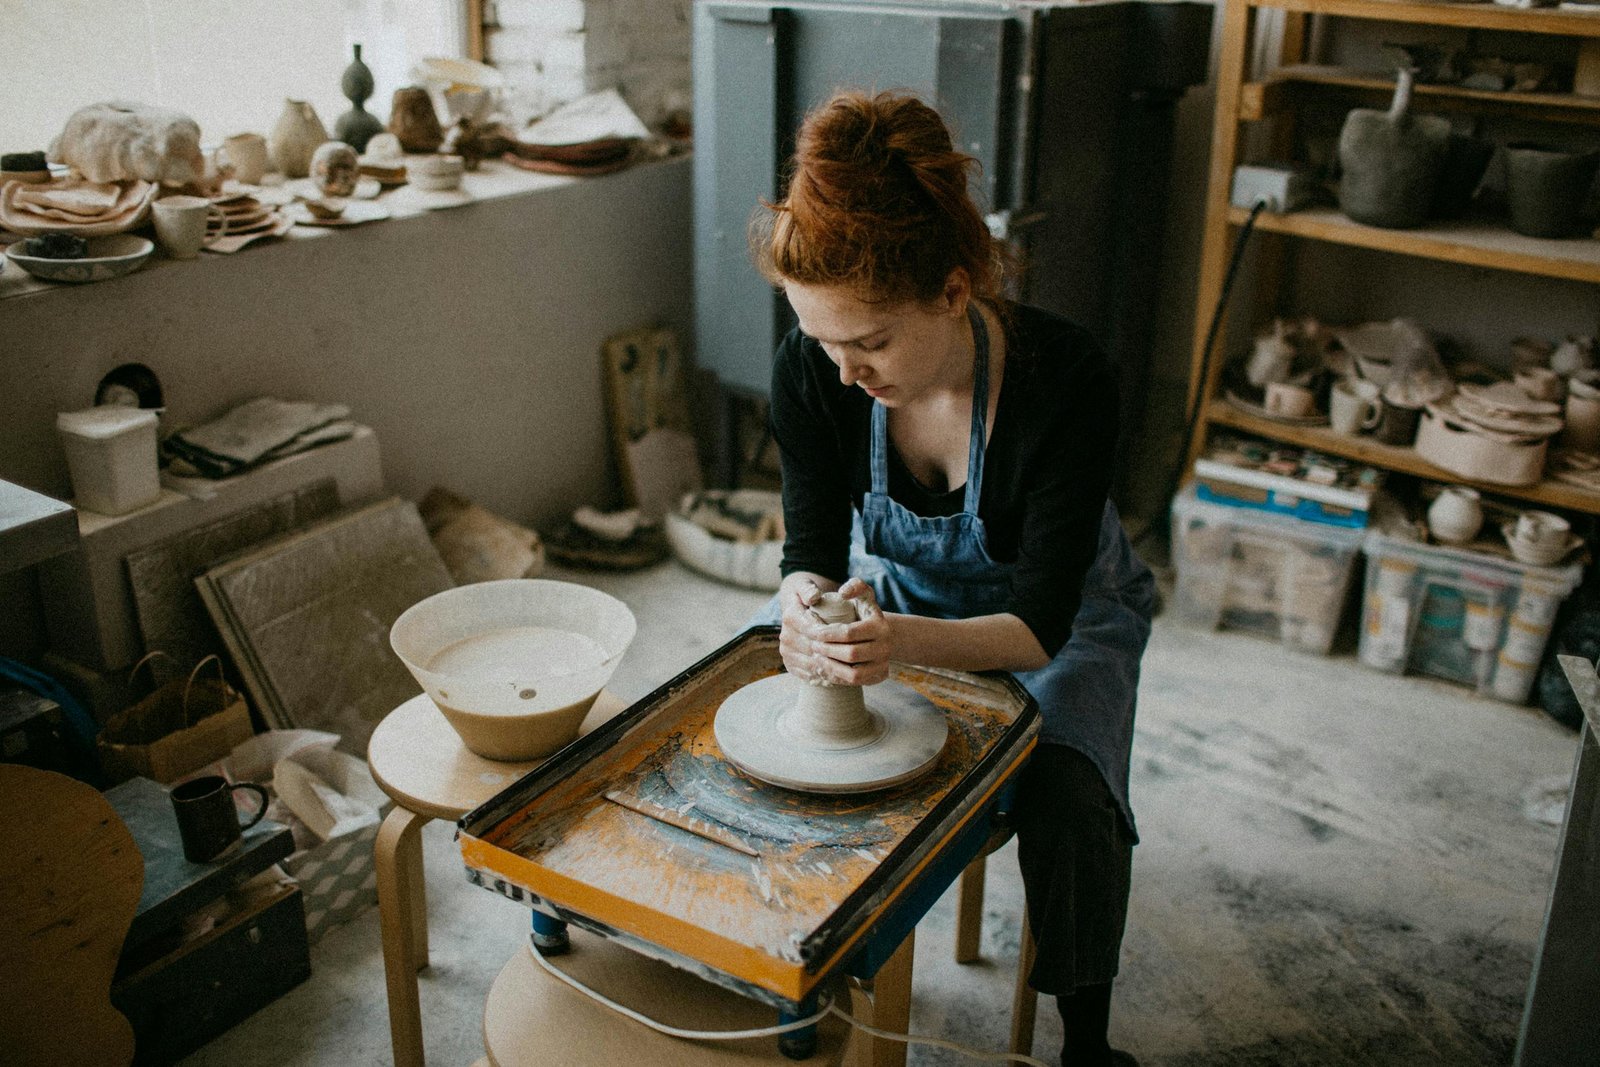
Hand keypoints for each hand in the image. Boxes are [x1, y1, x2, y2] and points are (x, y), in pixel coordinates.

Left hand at [778, 577, 892, 685]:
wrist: (885, 635)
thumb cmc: (866, 613)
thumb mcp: (865, 596)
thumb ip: (856, 586)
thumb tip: (843, 592)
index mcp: (880, 626)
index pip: (849, 633)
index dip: (828, 634)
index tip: (814, 632)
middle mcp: (885, 647)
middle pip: (851, 654)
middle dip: (827, 651)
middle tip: (812, 646)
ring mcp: (883, 664)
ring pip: (854, 674)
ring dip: (831, 667)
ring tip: (817, 658)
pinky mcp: (878, 677)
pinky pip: (855, 683)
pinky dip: (838, 677)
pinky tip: (826, 668)